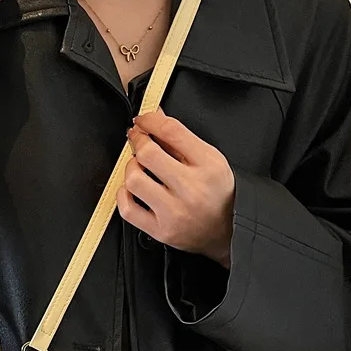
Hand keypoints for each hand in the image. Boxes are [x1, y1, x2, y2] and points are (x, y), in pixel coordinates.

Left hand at [118, 107, 235, 268]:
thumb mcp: (210, 160)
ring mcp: (174, 212)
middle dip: (137, 141)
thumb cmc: (218, 194)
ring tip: (138, 167)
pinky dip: (123, 194)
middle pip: (148, 154)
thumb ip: (181, 139)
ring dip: (130, 168)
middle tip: (137, 139)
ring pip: (134, 180)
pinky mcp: (160, 230)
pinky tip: (132, 189)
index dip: (151, 120)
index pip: (172, 132)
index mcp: (208, 166)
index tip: (143, 120)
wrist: (227, 232)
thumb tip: (155, 118)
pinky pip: (127, 209)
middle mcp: (191, 189)